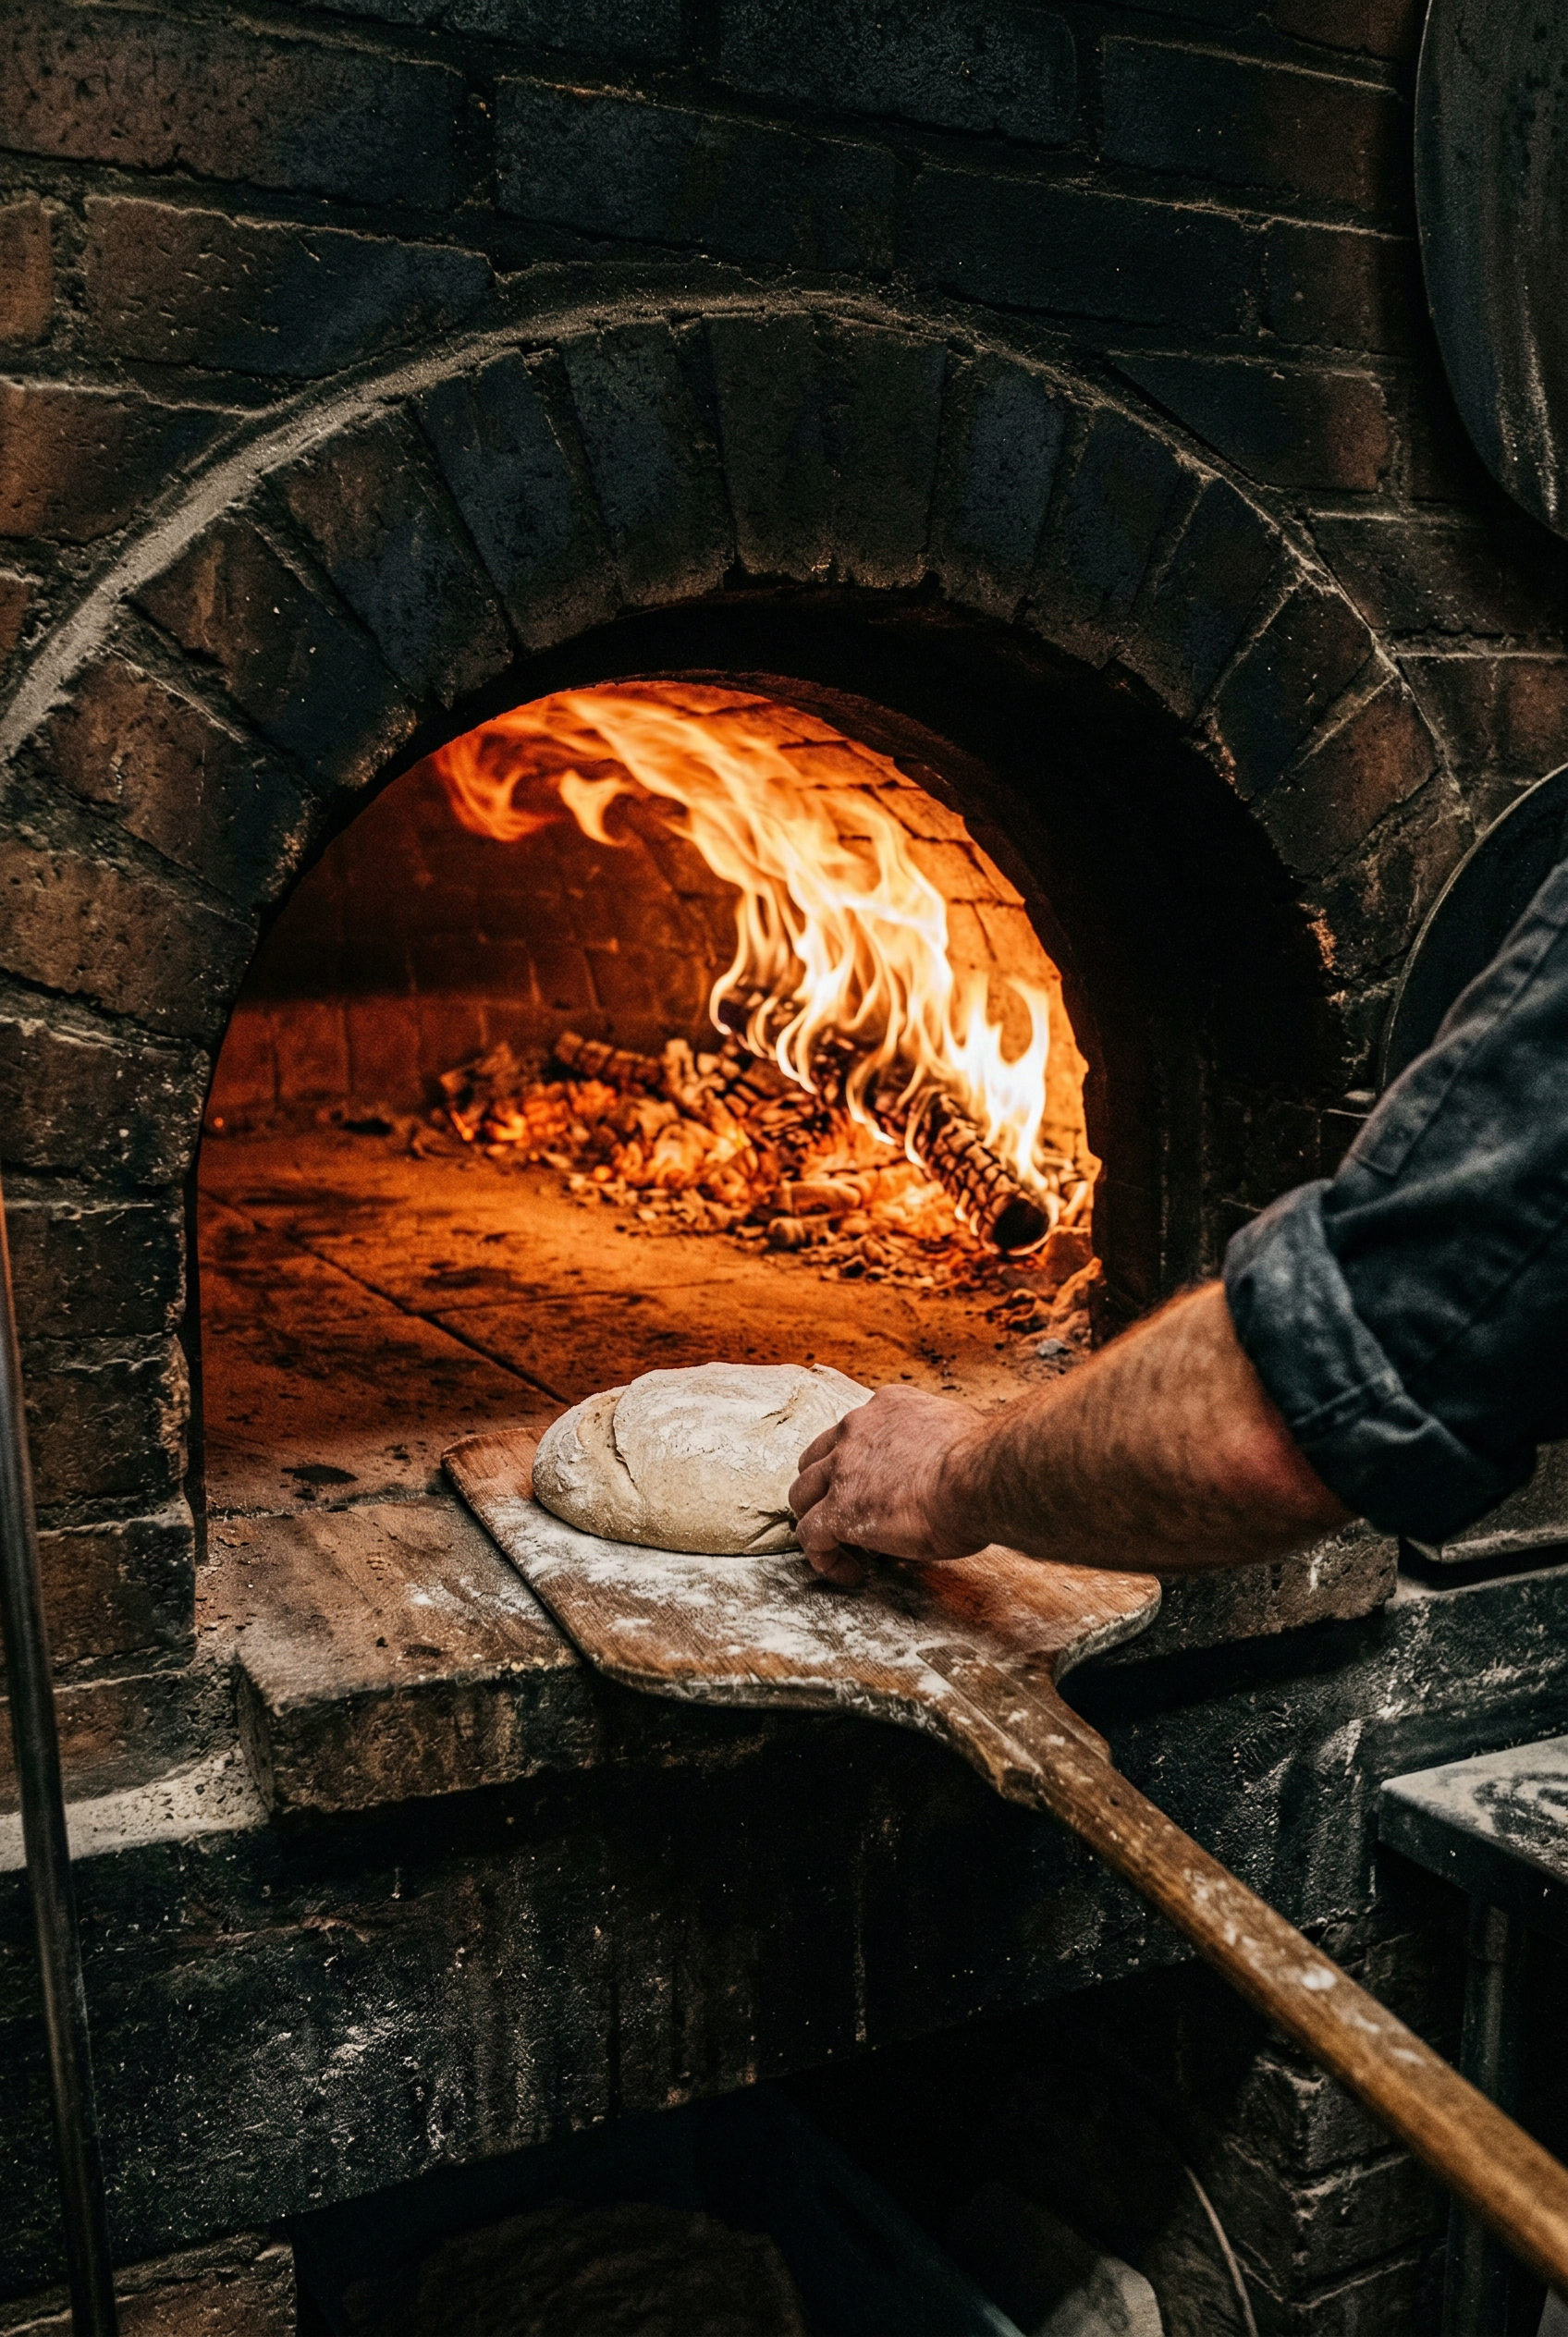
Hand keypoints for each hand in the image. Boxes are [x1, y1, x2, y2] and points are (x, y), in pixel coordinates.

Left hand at [789, 1385, 986, 1584]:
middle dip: (826, 1488)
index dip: (857, 1464)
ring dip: (816, 1519)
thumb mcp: (954, 1437)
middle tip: (848, 1516)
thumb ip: (935, 1447)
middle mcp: (857, 1429)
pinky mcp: (838, 1508)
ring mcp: (842, 1467)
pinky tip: (850, 1573)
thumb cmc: (983, 1464)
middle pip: (817, 1459)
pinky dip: (824, 1557)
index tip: (875, 1489)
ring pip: (802, 1493)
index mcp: (887, 1406)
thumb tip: (945, 1470)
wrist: (980, 1478)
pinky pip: (811, 1535)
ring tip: (840, 1546)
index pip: (855, 1433)